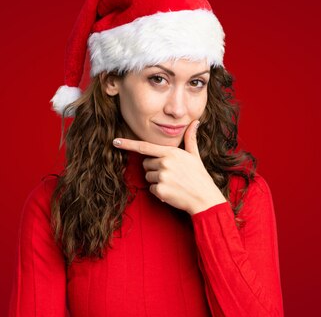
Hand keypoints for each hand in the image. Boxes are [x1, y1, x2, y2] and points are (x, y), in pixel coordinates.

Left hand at [112, 120, 226, 214]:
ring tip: (173, 183)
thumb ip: (190, 138)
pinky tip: (172, 192)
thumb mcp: (194, 155)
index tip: (115, 141)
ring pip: (148, 177)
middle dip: (154, 168)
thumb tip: (195, 122)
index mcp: (171, 152)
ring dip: (156, 181)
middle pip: (145, 164)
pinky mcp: (160, 190)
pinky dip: (159, 192)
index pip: (145, 146)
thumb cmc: (199, 176)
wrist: (204, 198)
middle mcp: (165, 163)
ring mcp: (162, 177)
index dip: (128, 144)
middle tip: (170, 174)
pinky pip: (151, 189)